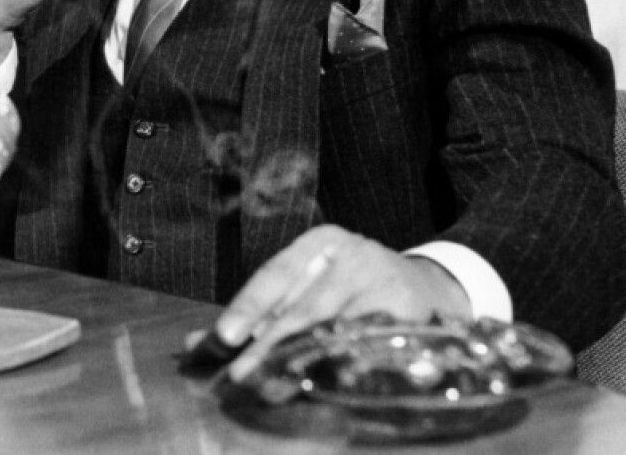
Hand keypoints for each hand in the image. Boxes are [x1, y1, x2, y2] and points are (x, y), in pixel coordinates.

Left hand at [200, 225, 473, 382]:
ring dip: (302, 359)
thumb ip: (257, 312)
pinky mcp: (409, 312)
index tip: (226, 335)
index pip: (276, 271)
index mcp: (320, 242)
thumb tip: (196, 343)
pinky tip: (327, 380)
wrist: (429, 285)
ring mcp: (383, 281)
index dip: (249, 304)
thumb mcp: (308, 283)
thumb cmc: (351, 286)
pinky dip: (346, 363)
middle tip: (242, 373)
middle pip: (302, 304)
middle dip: (269, 344)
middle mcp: (352, 255)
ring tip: (273, 383)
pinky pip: (369, 343)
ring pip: (334, 326)